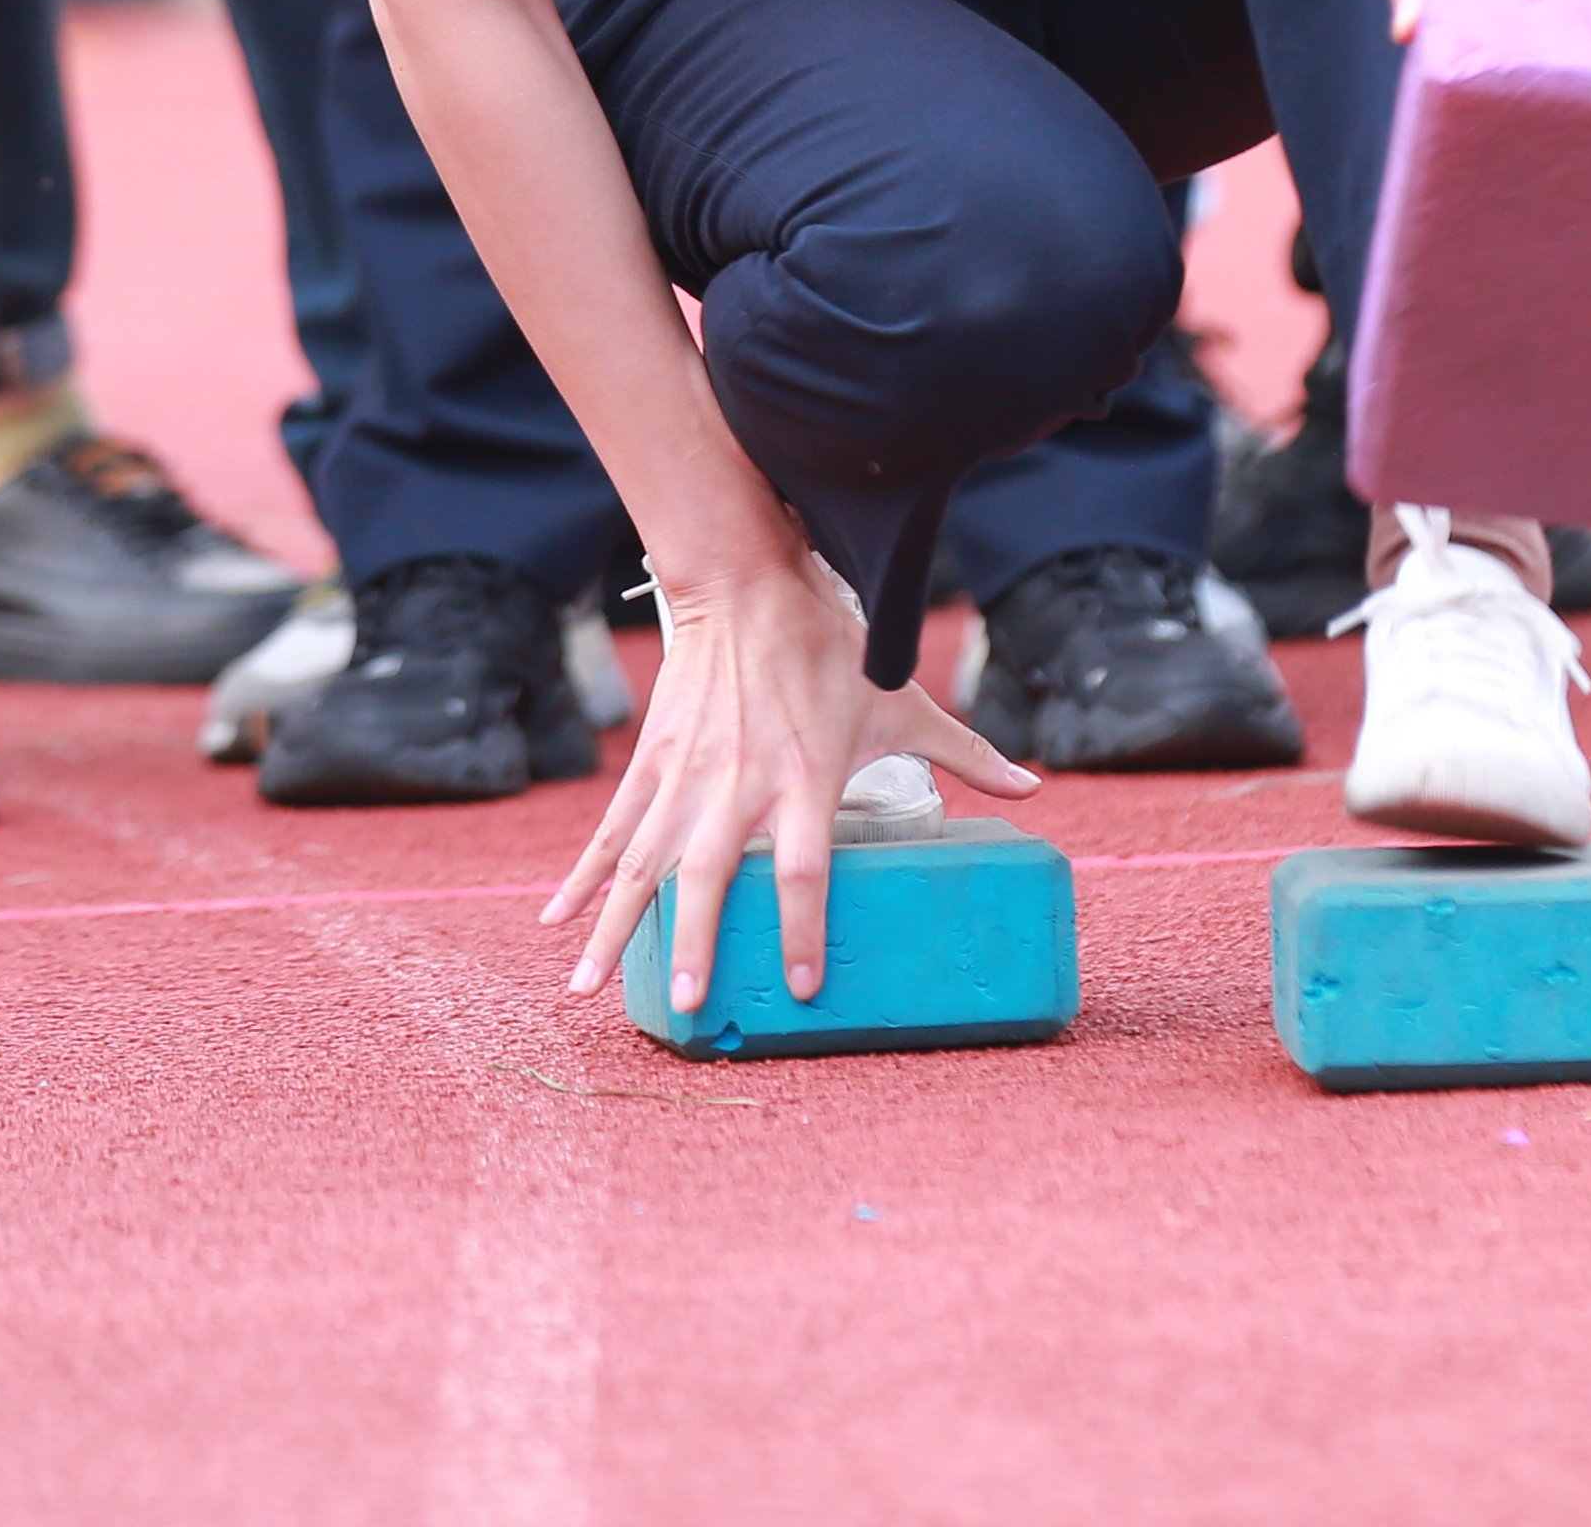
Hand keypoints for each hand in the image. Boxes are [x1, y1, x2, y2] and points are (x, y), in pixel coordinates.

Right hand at [550, 541, 1028, 1012]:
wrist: (747, 582)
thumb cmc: (831, 648)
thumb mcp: (904, 702)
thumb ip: (967, 753)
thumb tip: (1033, 789)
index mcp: (804, 777)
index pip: (805, 867)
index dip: (804, 927)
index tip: (803, 985)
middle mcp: (738, 785)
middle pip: (710, 878)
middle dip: (697, 946)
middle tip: (689, 1008)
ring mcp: (685, 777)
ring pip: (643, 863)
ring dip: (617, 927)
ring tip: (587, 986)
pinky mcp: (652, 764)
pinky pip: (611, 831)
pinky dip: (583, 877)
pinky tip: (557, 919)